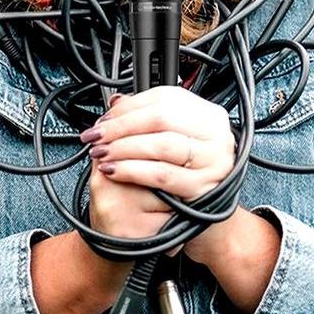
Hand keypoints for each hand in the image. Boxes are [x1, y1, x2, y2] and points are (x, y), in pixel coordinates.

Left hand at [80, 87, 236, 259]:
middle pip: (161, 119)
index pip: (164, 98)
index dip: (128, 107)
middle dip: (122, 126)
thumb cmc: (188, 173)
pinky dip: (132, 170)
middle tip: (97, 135)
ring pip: (161, 145)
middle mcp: (215, 135)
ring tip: (103, 153)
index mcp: (209, 115)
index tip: (105, 117)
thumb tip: (116, 102)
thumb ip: (149, 119)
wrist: (208, 216)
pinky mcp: (201, 187)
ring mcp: (212, 161)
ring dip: (124, 147)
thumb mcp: (175, 140)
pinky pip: (161, 174)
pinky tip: (114, 170)